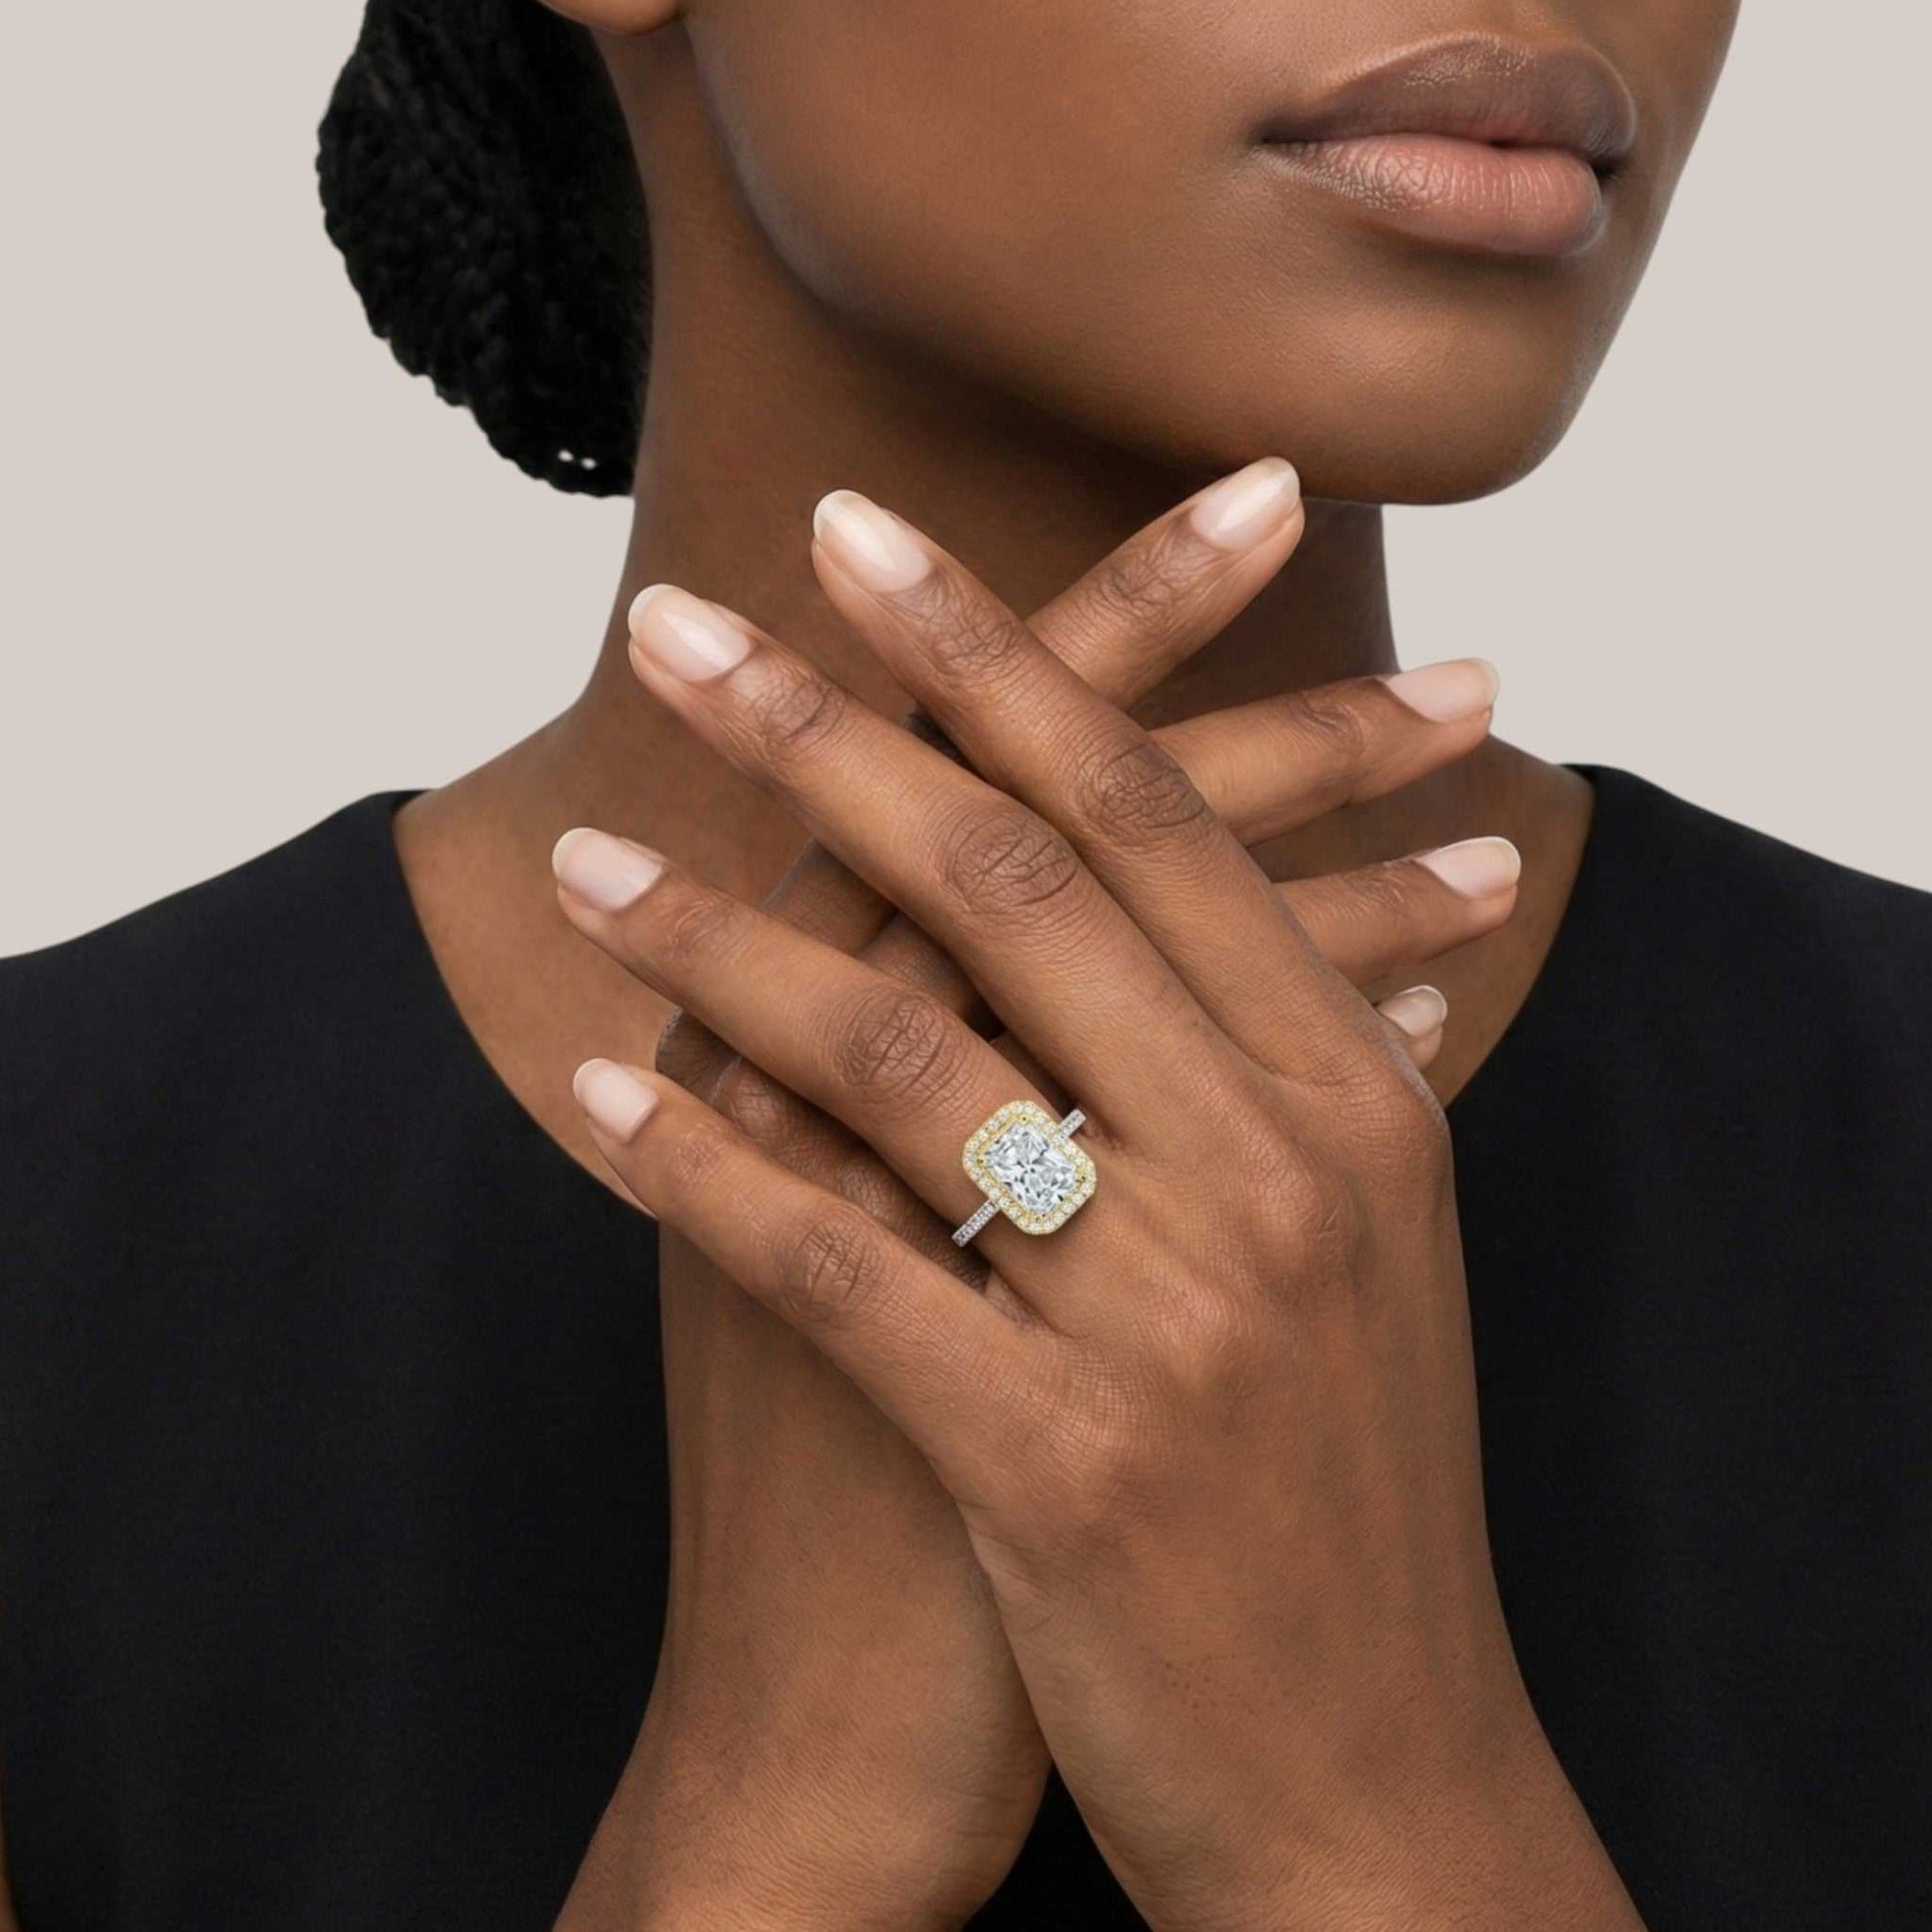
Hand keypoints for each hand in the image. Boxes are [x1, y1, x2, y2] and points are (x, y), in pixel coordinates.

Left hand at [557, 485, 1636, 1928]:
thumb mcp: (1372, 1244)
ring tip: (588, 856)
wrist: (1373, 1772)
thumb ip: (1322, 1063)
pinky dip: (703, 1167)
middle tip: (688, 622)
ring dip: (723, 937)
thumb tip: (1333, 903)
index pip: (1155, 816)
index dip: (1009, 658)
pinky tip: (590, 1088)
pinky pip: (842, 1268)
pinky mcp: (1061, 1463)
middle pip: (1023, 885)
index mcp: (1355, 1098)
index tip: (872, 543)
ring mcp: (1173, 1317)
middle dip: (836, 727)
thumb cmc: (1346, 1487)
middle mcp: (1277, 1172)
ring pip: (911, 1057)